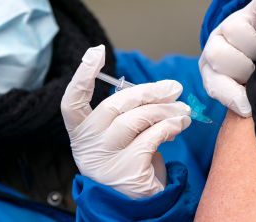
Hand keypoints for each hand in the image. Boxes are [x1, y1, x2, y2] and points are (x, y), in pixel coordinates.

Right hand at [61, 45, 191, 198]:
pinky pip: (152, 138)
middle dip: (149, 92)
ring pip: (136, 120)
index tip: (96, 51)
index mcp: (81, 132)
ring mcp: (106, 159)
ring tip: (183, 110)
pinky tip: (179, 125)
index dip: (82, 75)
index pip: (72, 101)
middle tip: (175, 87)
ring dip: (165, 110)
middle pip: (115, 105)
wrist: (132, 204)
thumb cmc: (126, 160)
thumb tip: (161, 89)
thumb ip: (128, 113)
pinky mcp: (128, 171)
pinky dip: (170, 127)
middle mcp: (88, 145)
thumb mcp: (119, 135)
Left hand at [199, 0, 255, 116]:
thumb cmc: (254, 77)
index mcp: (210, 68)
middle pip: (218, 55)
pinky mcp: (255, 7)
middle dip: (242, 69)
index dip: (232, 95)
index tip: (249, 106)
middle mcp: (217, 43)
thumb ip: (241, 99)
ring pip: (234, 30)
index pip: (214, 83)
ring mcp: (234, 22)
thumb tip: (249, 109)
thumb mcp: (243, 91)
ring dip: (255, 45)